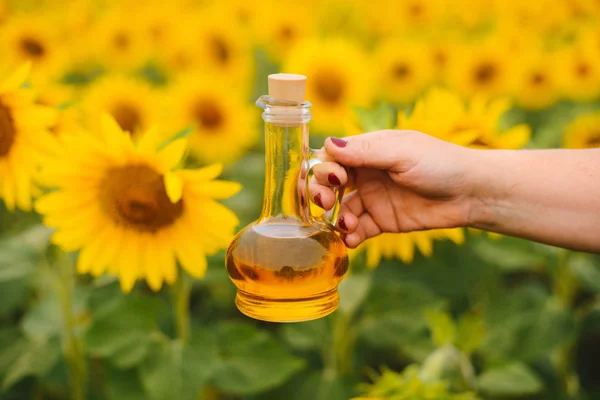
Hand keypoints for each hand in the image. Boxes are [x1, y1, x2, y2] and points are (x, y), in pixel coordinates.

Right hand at [309, 130, 475, 247]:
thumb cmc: (441, 163)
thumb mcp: (402, 153)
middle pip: (329, 183)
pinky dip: (351, 235)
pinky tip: (353, 239)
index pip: (332, 157)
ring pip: (341, 209)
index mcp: (368, 150)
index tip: (333, 179)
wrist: (472, 193)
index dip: (324, 168)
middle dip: (320, 193)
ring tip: (348, 226)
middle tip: (325, 203)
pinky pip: (358, 229)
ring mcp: (374, 198)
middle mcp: (366, 173)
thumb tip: (328, 144)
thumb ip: (365, 152)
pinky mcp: (383, 220)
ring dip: (337, 218)